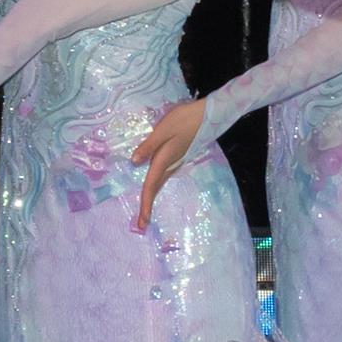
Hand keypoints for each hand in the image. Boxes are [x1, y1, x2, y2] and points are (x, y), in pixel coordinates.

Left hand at [125, 97, 210, 228]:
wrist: (208, 115)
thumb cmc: (184, 119)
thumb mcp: (162, 130)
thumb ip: (148, 146)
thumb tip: (133, 161)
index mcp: (163, 160)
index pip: (150, 186)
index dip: (144, 204)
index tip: (142, 223)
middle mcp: (170, 164)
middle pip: (155, 189)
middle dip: (148, 207)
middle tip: (142, 225)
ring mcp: (175, 162)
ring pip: (160, 183)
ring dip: (151, 197)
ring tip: (145, 211)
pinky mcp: (178, 156)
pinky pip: (163, 176)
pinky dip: (156, 186)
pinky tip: (154, 186)